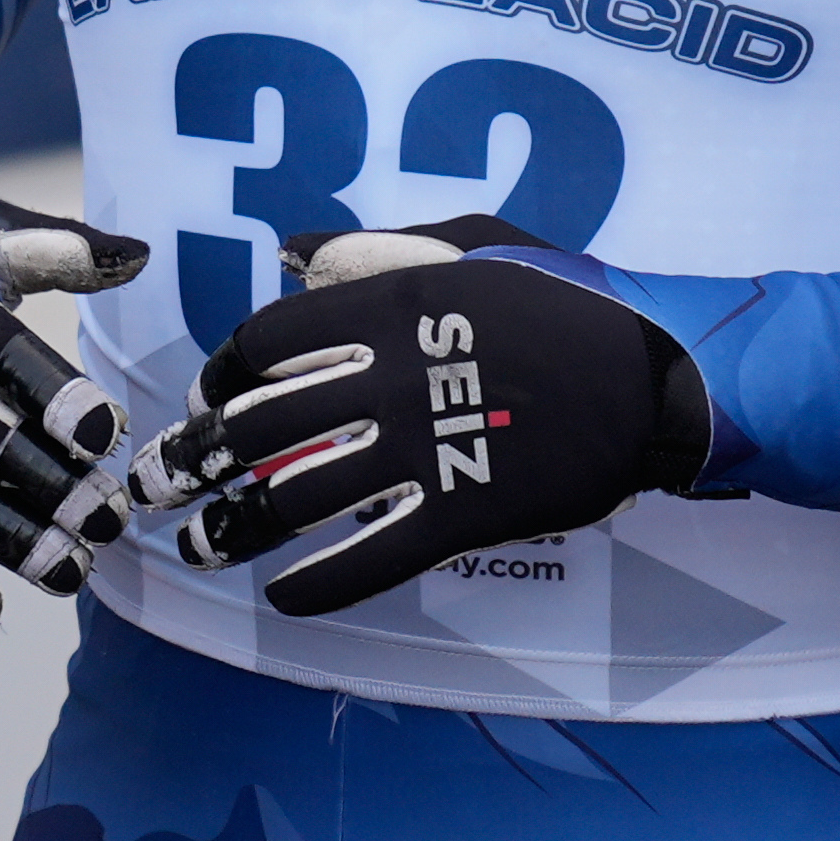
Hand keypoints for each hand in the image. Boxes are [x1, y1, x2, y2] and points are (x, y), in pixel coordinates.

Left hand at [145, 216, 713, 618]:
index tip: (217, 397)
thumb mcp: (480, 244)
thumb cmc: (574, 296)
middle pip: (264, 424)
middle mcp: (396, 379)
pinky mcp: (464, 513)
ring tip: (203, 546)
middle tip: (176, 479)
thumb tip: (293, 253)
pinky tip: (284, 597)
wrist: (663, 373)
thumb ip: (381, 248)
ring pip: (298, 495)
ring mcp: (428, 450)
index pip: (268, 342)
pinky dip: (315, 587)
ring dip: (237, 527)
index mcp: (394, 306)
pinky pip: (369, 560)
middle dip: (204, 456)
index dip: (227, 374)